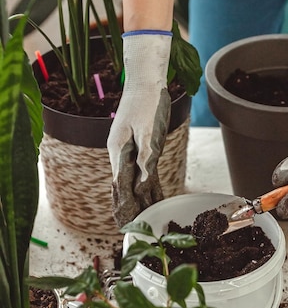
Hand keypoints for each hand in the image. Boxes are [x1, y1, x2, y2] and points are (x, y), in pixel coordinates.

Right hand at [107, 31, 171, 227]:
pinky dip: (146, 183)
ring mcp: (129, 149)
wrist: (146, 81)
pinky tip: (150, 193)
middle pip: (123, 184)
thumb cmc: (146, 102)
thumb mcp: (147, 130)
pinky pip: (142, 169)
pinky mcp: (139, 145)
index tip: (124, 221)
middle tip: (132, 226)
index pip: (119, 184)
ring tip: (142, 215)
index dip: (122, 204)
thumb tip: (142, 182)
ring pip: (133, 178)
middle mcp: (120, 152)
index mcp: (118, 150)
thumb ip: (145, 157)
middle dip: (128, 205)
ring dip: (137, 197)